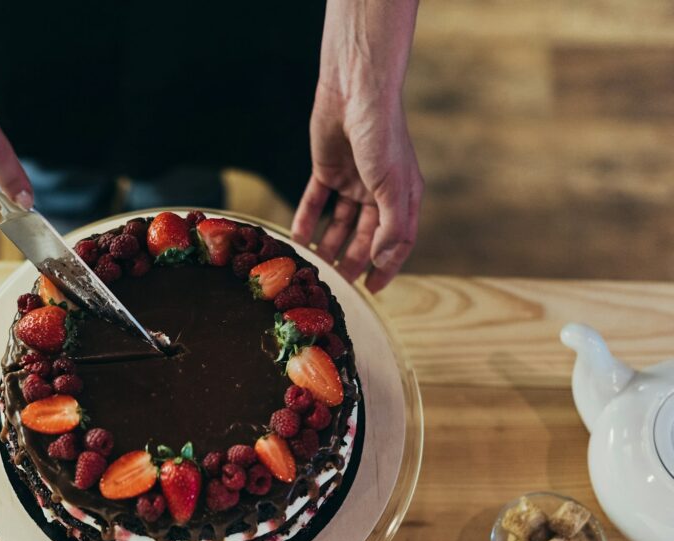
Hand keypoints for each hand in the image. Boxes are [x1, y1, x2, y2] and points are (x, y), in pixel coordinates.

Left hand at [292, 0, 421, 292]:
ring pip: (339, 222)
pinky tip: (297, 239)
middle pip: (365, 235)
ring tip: (313, 266)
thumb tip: (383, 260)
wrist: (356, 89)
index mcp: (403, 196)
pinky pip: (316, 202)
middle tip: (335, 283)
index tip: (370, 291)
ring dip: (328, 244)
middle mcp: (379, 191)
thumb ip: (391, 226)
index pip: (397, 241)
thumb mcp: (391, 185)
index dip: (385, 267)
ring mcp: (353, 181)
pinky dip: (307, 220)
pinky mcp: (328, 169)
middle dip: (351, 259)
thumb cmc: (382, 134)